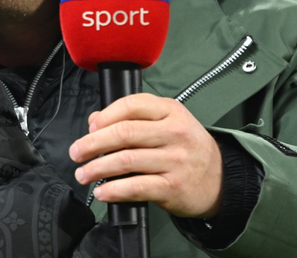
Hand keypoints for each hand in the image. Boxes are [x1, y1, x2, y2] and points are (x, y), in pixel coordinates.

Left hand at [69, 93, 222, 217]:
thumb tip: (96, 120)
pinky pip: (136, 187)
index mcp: (171, 111)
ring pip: (126, 160)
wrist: (220, 178)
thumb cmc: (186, 147)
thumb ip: (133, 117)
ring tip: (83, 173)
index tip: (90, 127)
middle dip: (92, 143)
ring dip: (97, 168)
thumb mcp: (167, 121)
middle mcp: (174, 133)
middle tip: (76, 152)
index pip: (131, 105)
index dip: (105, 115)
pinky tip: (102, 191)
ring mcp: (175, 160)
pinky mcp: (173, 187)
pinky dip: (114, 190)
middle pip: (124, 133)